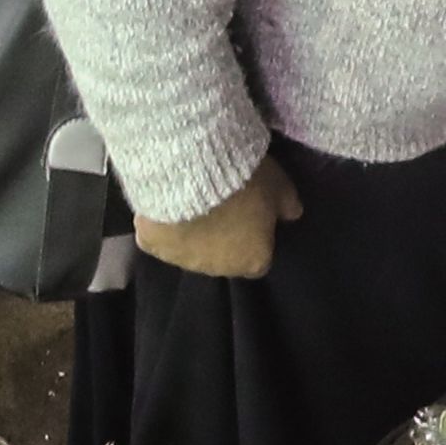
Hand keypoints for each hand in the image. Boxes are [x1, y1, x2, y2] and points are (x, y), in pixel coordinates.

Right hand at [133, 158, 300, 279]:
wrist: (191, 174)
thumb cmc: (245, 182)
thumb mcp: (280, 185)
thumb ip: (288, 204)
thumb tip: (292, 215)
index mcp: (253, 260)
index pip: (260, 257)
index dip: (257, 236)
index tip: (254, 215)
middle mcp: (219, 270)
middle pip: (225, 257)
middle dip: (225, 236)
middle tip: (224, 203)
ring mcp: (183, 261)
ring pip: (192, 251)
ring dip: (196, 232)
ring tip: (196, 200)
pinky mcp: (152, 247)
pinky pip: (160, 239)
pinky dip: (164, 226)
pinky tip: (168, 205)